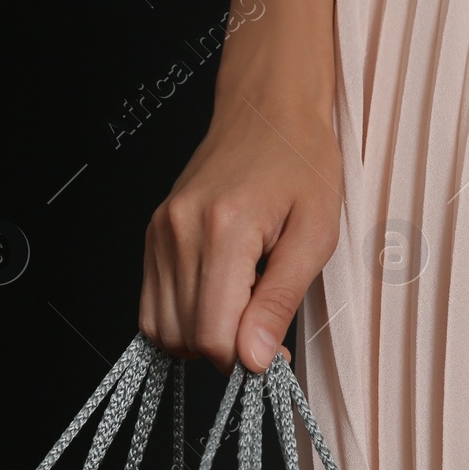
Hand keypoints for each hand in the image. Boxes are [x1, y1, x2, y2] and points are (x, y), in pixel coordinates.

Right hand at [139, 98, 342, 372]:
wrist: (268, 109)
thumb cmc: (300, 162)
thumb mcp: (316, 235)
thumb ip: (280, 301)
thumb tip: (256, 359)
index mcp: (223, 230)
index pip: (214, 336)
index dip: (247, 360)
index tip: (275, 352)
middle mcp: (179, 232)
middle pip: (185, 338)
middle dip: (226, 351)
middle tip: (263, 331)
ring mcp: (159, 234)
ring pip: (162, 329)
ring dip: (202, 338)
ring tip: (241, 312)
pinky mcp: (152, 235)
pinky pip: (152, 307)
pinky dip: (183, 320)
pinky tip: (217, 302)